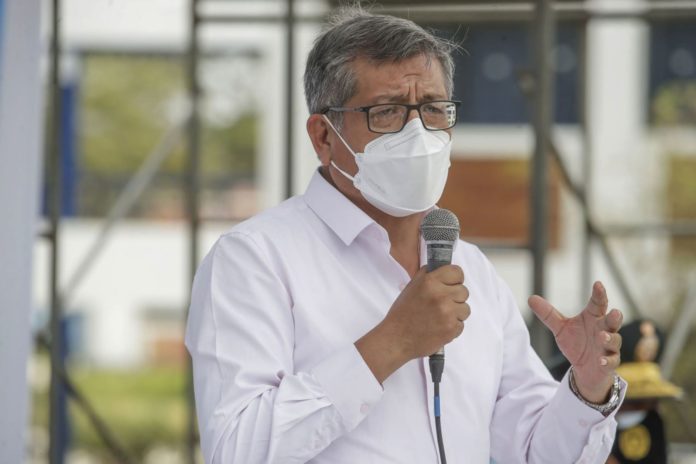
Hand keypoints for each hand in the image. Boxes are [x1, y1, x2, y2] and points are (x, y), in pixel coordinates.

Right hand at [355, 265, 469, 382]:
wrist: (396, 338)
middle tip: (441, 304)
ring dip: (456, 313)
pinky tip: (439, 327)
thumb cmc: (402, 314)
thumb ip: (427, 276)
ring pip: (465, 308)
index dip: (455, 279)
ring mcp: (448, 313)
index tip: (451, 285)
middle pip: (464, 291)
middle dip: (455, 298)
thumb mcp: (411, 287)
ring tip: (440, 317)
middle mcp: (441, 295)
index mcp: (430, 282)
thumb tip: (440, 268)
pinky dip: (453, 327)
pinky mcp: (451, 328)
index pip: (457, 272)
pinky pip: (461, 324)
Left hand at [528, 281, 622, 402]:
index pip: (597, 303)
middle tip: (614, 312)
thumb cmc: (576, 343)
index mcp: (593, 318)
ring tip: (602, 336)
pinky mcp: (609, 362)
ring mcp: (608, 347)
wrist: (584, 368)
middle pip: (612, 321)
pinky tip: (600, 360)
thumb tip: (530, 298)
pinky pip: (611, 361)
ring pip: (614, 340)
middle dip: (614, 316)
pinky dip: (606, 360)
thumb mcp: (560, 328)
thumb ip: (548, 314)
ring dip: (609, 338)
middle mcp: (603, 330)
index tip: (598, 284)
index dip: (599, 294)